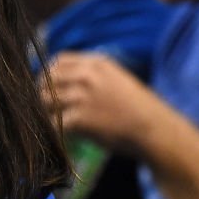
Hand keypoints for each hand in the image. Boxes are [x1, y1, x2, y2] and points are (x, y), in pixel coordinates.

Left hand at [43, 52, 163, 156]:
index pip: (57, 61)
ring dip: (46, 113)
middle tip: (48, 110)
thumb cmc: (138, 109)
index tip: (50, 89)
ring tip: (55, 124)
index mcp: (96, 63)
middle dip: (43, 95)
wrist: (155, 130)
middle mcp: (87, 76)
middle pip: (46, 80)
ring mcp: (82, 96)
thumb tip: (61, 81)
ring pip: (45, 101)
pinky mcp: (80, 118)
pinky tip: (62, 137)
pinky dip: (54, 131)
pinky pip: (53, 123)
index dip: (49, 76)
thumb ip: (92, 76)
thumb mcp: (118, 79)